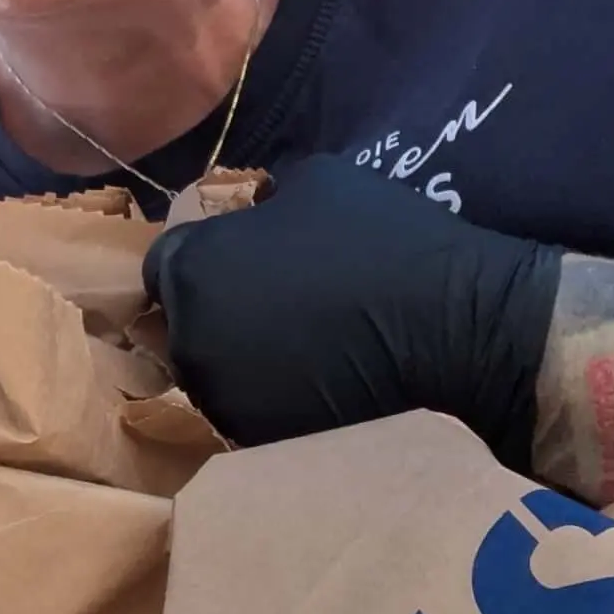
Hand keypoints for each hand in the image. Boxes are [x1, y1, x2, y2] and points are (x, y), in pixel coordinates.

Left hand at [142, 155, 564, 465]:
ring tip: (293, 340)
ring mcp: (221, 393)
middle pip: (182, 321)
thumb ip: (262, 199)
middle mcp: (189, 335)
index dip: (203, 257)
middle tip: (269, 300)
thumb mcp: (313, 180)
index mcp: (190, 267)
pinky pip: (245, 405)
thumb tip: (258, 212)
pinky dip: (267, 392)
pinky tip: (309, 373)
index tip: (238, 258)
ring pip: (212, 369)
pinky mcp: (258, 434)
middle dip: (215, 308)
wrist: (447, 322)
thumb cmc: (380, 237)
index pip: (165, 263)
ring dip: (238, 354)